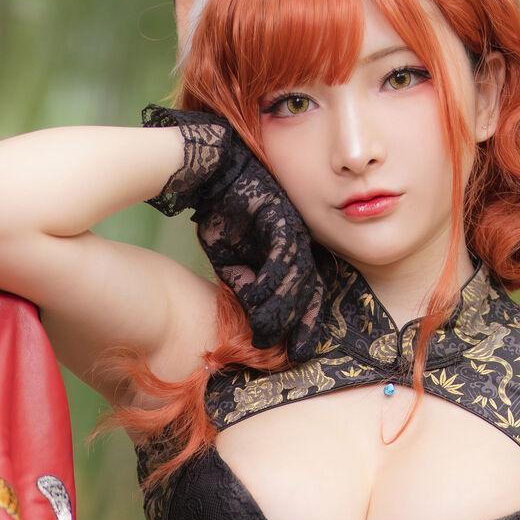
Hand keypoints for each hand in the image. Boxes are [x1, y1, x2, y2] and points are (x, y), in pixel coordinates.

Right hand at [140, 102, 328, 358]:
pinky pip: (284, 251)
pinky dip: (274, 278)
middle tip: (296, 354)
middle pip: (310, 288)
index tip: (297, 352)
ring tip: (267, 331)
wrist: (208, 164)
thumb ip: (244, 280)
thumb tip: (254, 309)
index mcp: (288, 250)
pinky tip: (260, 297)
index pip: (305, 292)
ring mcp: (290, 226)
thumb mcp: (230, 254)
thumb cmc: (220, 206)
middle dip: (303, 324)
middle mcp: (296, 240)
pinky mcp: (279, 213)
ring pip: (298, 275)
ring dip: (283, 307)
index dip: (304, 323)